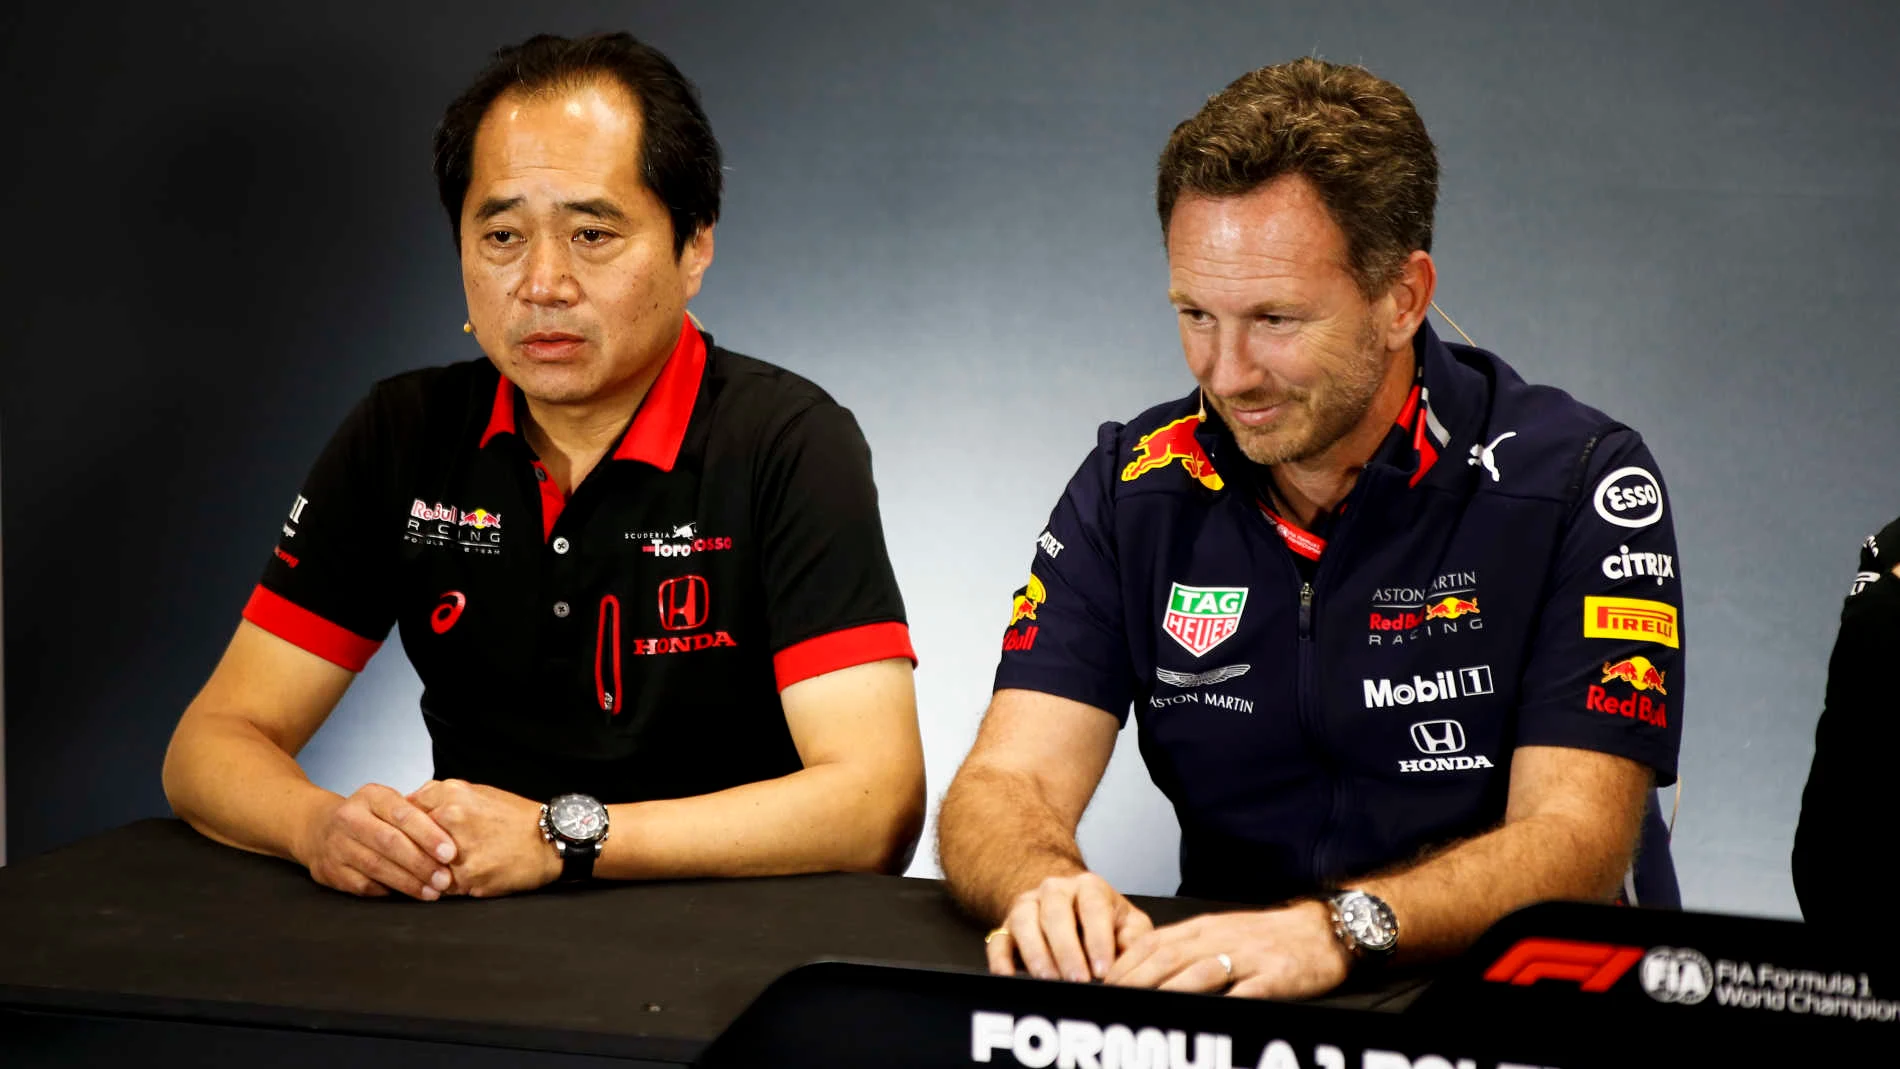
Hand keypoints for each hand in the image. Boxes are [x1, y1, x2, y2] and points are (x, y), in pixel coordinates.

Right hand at [294, 783, 456, 899]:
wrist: (318, 828)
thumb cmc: (368, 817)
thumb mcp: (389, 803)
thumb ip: (417, 814)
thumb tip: (456, 834)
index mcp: (371, 796)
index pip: (403, 814)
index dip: (428, 834)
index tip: (450, 852)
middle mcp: (350, 818)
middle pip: (389, 842)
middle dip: (421, 863)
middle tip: (445, 878)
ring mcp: (337, 845)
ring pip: (377, 867)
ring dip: (409, 882)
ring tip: (433, 891)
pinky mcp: (330, 871)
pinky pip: (363, 885)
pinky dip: (388, 890)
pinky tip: (407, 893)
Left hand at [409, 779, 559, 896]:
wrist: (550, 841)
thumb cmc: (515, 818)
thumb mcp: (478, 793)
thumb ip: (442, 797)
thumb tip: (410, 806)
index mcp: (451, 793)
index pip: (404, 813)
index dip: (401, 830)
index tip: (400, 839)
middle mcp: (451, 817)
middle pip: (407, 842)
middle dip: (408, 854)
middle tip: (412, 861)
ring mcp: (458, 848)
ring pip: (421, 866)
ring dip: (423, 873)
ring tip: (434, 874)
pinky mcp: (467, 876)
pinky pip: (440, 886)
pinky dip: (442, 887)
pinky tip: (454, 882)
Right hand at [987, 872, 1152, 981]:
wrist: (1067, 905)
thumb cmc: (1103, 921)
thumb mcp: (1128, 924)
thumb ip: (1136, 940)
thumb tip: (1135, 962)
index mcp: (1089, 887)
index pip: (1093, 907)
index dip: (1098, 939)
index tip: (1104, 969)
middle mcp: (1055, 891)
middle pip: (1056, 913)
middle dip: (1067, 950)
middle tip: (1078, 980)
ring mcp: (1027, 907)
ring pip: (1024, 922)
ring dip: (1036, 953)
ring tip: (1049, 980)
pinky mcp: (1006, 928)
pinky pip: (998, 942)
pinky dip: (1000, 961)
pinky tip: (1009, 978)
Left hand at [1104, 900, 1350, 998]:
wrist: (1319, 930)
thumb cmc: (1265, 938)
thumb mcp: (1219, 933)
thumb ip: (1184, 948)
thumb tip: (1143, 969)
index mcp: (1202, 929)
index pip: (1153, 944)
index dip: (1125, 965)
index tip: (1102, 985)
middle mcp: (1218, 940)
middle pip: (1167, 959)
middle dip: (1135, 981)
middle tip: (1112, 1002)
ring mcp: (1246, 958)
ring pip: (1199, 973)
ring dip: (1168, 993)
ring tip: (1146, 1013)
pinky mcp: (1273, 977)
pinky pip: (1245, 992)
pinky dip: (1225, 1004)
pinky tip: (1208, 1019)